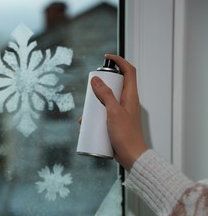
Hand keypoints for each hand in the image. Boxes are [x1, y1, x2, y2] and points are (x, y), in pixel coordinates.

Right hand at [87, 54, 147, 169]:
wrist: (131, 156)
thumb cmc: (126, 134)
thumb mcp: (113, 112)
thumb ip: (105, 95)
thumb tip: (95, 79)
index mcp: (131, 96)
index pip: (129, 71)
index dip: (119, 61)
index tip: (106, 58)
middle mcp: (127, 102)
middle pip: (114, 86)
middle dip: (99, 86)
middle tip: (90, 90)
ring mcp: (121, 113)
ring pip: (106, 102)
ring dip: (94, 105)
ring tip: (84, 114)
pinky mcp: (115, 123)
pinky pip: (103, 116)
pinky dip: (93, 119)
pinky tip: (84, 127)